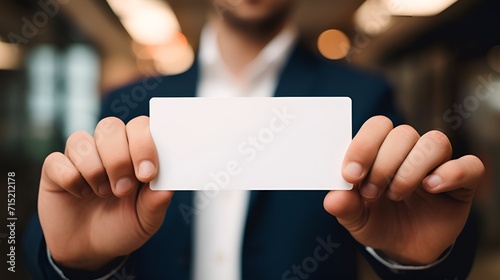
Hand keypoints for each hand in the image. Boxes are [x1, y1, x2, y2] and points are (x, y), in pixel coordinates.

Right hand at [38, 116, 173, 269]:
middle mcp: (109, 147)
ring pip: (82, 140)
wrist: (89, 250)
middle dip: (118, 159)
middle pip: (110, 127)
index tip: (147, 173)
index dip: (144, 144)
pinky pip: (57, 161)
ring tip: (102, 194)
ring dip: (94, 171)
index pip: (141, 126)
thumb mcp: (146, 220)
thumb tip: (167, 186)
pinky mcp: (55, 168)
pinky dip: (71, 181)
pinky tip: (80, 195)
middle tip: (123, 190)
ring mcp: (81, 155)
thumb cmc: (123, 226)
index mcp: (136, 151)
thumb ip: (156, 202)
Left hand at [324, 116, 483, 264]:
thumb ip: (344, 207)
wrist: (405, 248)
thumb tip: (332, 199)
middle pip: (403, 133)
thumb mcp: (356, 219)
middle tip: (370, 192)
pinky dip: (450, 173)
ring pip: (434, 142)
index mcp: (381, 150)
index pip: (377, 126)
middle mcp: (410, 151)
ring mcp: (437, 164)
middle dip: (383, 163)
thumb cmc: (378, 222)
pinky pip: (469, 165)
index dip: (363, 146)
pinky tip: (431, 188)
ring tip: (396, 195)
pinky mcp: (462, 182)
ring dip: (411, 169)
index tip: (350, 175)